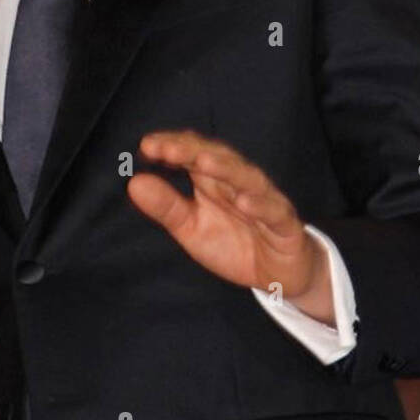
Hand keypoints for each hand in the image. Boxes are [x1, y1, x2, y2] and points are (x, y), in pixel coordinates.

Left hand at [128, 130, 334, 324]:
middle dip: (193, 151)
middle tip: (167, 149)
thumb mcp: (192, 229)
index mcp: (216, 181)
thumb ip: (166, 206)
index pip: (195, 154)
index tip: (147, 146)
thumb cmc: (235, 244)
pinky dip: (261, 205)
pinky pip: (274, 211)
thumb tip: (134, 183)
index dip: (174, 147)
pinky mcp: (284, 224)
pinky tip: (244, 202)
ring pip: (248, 179)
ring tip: (203, 162)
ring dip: (226, 169)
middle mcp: (240, 184)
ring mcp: (264, 201)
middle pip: (220, 159)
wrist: (277, 273)